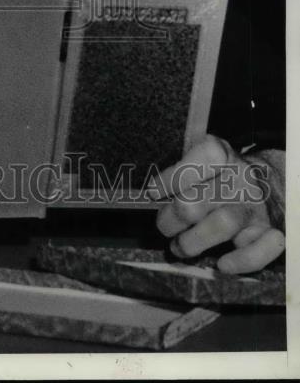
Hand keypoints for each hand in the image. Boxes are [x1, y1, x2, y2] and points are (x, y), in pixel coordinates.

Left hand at [148, 135, 284, 273]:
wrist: (267, 184)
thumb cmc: (220, 174)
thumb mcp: (202, 159)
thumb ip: (180, 171)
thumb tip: (151, 196)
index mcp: (223, 155)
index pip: (200, 160)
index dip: (172, 178)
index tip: (153, 192)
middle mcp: (240, 179)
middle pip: (196, 201)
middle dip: (171, 218)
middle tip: (164, 226)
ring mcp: (255, 206)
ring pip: (222, 225)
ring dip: (192, 242)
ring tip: (178, 247)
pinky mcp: (269, 231)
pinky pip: (260, 249)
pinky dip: (242, 261)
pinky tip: (222, 265)